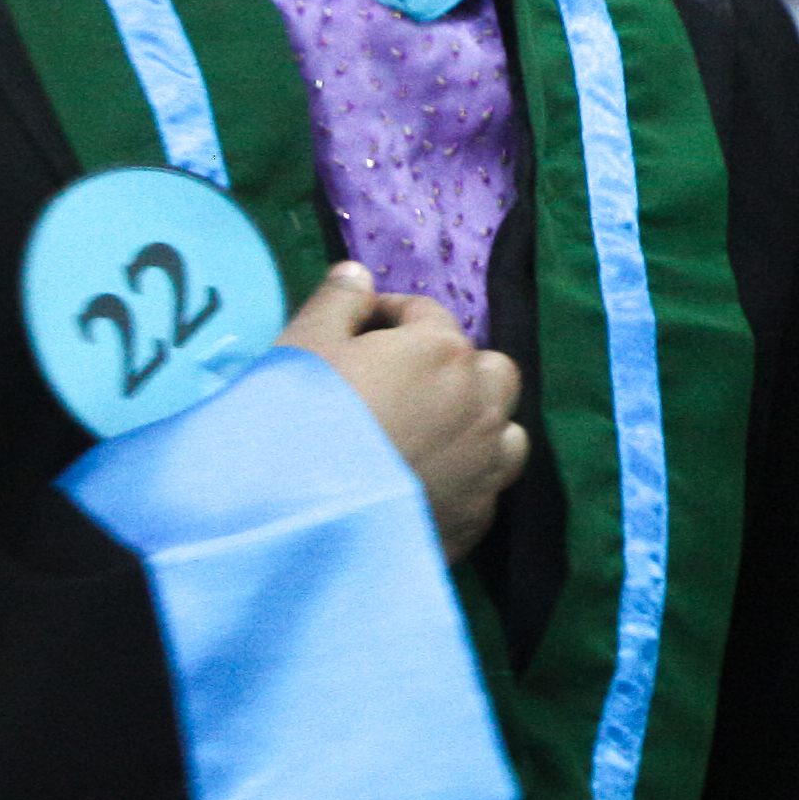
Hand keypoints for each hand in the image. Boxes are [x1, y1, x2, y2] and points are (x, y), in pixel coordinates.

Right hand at [286, 260, 527, 560]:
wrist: (294, 524)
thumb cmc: (295, 420)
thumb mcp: (302, 345)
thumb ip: (336, 302)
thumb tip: (359, 275)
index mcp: (442, 352)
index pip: (428, 314)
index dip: (391, 317)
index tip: (359, 332)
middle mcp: (480, 406)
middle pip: (489, 371)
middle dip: (455, 368)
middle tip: (403, 384)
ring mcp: (484, 468)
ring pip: (505, 432)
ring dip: (476, 425)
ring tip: (428, 437)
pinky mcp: (474, 522)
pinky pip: (485, 488)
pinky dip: (464, 479)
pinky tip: (422, 486)